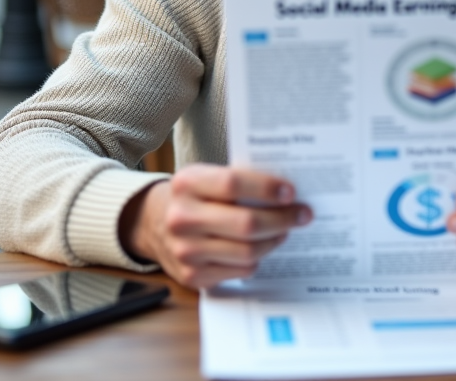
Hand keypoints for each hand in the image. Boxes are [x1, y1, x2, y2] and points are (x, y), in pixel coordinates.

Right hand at [119, 164, 311, 288]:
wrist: (152, 224)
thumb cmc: (193, 197)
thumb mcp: (206, 177)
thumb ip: (239, 181)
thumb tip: (287, 192)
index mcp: (187, 184)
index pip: (233, 183)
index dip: (266, 188)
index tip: (290, 192)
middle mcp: (181, 218)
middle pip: (246, 223)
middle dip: (282, 219)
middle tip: (303, 214)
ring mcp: (185, 251)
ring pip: (247, 251)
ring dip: (274, 240)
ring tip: (284, 230)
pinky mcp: (192, 276)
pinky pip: (241, 270)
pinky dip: (256, 259)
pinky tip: (261, 247)